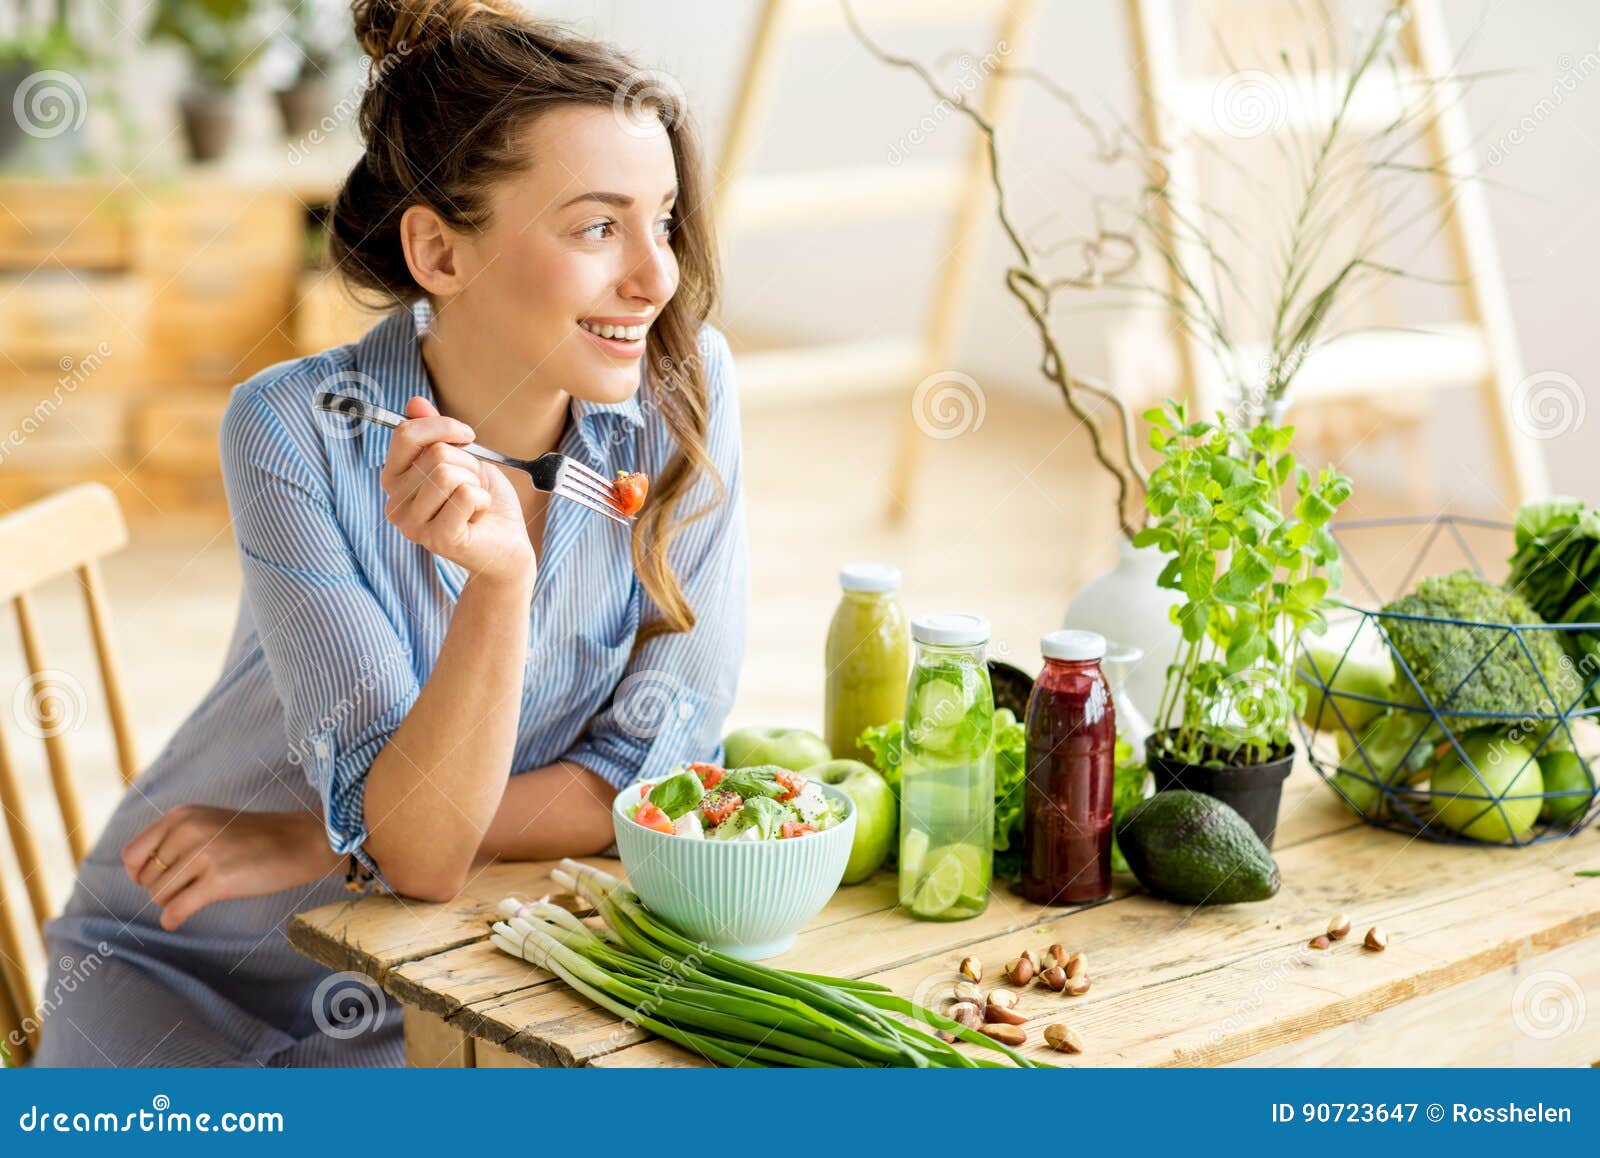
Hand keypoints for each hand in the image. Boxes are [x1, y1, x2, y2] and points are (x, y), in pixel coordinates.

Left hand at [122, 806, 341, 930]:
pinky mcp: (219, 880)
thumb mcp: (208, 822)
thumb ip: (173, 838)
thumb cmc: (255, 836)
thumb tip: (134, 871)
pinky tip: (177, 920)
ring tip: (196, 895)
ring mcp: (204, 855)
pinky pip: (177, 909)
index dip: (139, 873)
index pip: (133, 854)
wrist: (300, 840)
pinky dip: (173, 919)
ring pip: (160, 895)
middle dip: (161, 889)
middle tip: (187, 888)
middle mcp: (188, 831)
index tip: (158, 879)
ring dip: (173, 902)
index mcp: (182, 816)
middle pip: (146, 879)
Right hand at [380, 397, 534, 586]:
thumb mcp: (462, 458)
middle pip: (434, 454)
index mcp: (394, 480)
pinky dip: (482, 499)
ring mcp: (413, 525)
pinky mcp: (437, 539)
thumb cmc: (483, 502)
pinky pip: (465, 495)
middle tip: (473, 485)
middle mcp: (395, 504)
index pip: (405, 435)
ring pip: (447, 473)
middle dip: (467, 463)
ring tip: (475, 501)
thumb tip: (414, 402)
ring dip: (474, 482)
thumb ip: (434, 433)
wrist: (508, 545)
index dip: (442, 426)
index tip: (467, 436)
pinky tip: (478, 516)